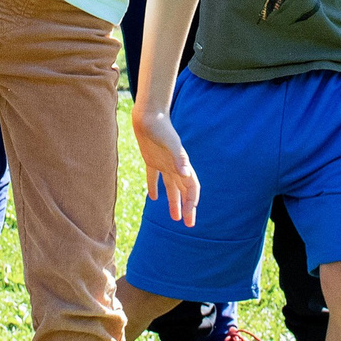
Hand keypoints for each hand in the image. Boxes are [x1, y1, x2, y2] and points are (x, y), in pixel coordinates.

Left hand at [131, 105, 199, 225]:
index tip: (188, 216)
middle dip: (187, 208)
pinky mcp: (152, 160)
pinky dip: (154, 187)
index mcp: (181, 164)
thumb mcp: (170, 143)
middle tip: (188, 224)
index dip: (191, 202)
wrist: (149, 116)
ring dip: (174, 202)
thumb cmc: (160, 128)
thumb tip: (186, 174)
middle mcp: (175, 166)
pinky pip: (154, 177)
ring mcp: (164, 163)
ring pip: (172, 187)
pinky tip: (153, 198)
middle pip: (184, 191)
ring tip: (175, 218)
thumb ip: (179, 158)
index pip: (191, 187)